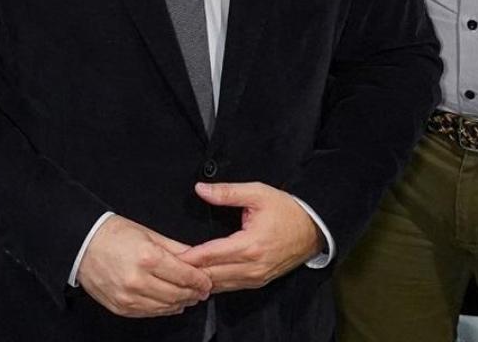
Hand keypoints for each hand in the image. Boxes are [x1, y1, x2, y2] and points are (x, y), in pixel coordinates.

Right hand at [76, 215, 211, 317]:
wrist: (81, 243)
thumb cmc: (112, 234)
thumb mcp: (147, 233)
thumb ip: (175, 248)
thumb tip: (197, 258)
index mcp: (148, 258)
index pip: (185, 276)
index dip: (200, 281)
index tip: (207, 281)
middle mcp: (138, 280)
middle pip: (178, 294)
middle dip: (194, 293)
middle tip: (201, 290)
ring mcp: (128, 296)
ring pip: (166, 307)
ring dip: (181, 303)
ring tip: (187, 296)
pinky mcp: (120, 307)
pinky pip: (149, 313)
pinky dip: (163, 309)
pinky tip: (169, 302)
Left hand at [176, 182, 323, 291]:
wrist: (314, 229)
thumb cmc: (286, 209)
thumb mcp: (257, 193)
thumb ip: (227, 192)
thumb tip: (200, 189)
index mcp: (250, 245)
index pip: (209, 255)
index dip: (185, 256)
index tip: (165, 254)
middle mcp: (252, 267)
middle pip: (211, 274)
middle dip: (187, 271)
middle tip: (163, 265)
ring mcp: (256, 278)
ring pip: (219, 285)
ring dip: (198, 280)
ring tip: (175, 274)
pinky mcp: (259, 282)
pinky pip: (230, 287)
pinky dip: (212, 284)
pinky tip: (197, 279)